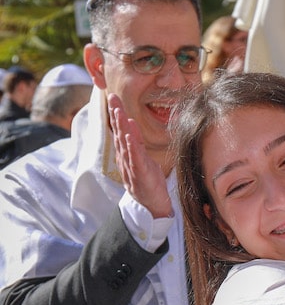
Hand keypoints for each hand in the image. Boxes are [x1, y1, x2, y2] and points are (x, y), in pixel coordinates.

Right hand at [108, 94, 172, 217]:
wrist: (152, 208)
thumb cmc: (149, 183)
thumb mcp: (144, 159)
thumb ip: (137, 143)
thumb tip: (131, 124)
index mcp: (127, 155)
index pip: (120, 131)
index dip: (116, 114)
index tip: (113, 97)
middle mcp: (125, 159)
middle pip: (119, 133)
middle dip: (115, 115)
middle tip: (111, 97)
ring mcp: (131, 167)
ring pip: (125, 144)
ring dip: (121, 127)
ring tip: (119, 111)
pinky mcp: (140, 175)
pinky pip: (134, 159)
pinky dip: (131, 146)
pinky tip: (128, 136)